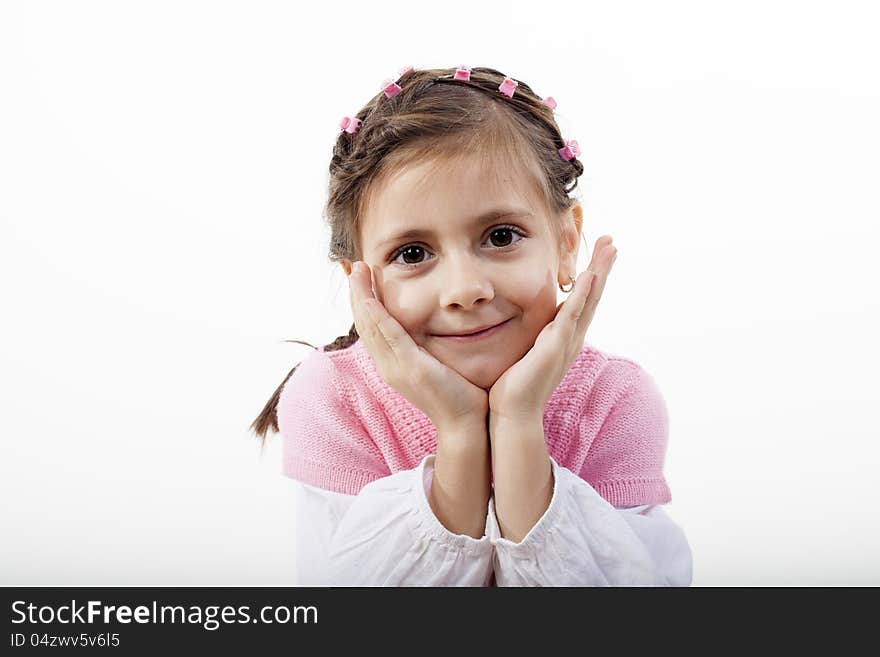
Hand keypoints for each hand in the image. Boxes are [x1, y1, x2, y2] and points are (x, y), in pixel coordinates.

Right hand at [348, 261, 488, 432]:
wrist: (467, 425)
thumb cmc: (461, 395)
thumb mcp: (439, 365)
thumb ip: (431, 347)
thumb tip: (438, 327)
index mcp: (393, 364)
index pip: (372, 328)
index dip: (364, 302)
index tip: (362, 278)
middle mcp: (388, 366)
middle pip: (365, 323)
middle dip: (358, 293)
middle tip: (354, 267)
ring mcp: (396, 368)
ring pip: (370, 325)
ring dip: (361, 296)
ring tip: (357, 270)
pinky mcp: (410, 367)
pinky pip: (387, 335)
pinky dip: (375, 313)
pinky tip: (367, 296)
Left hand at [488, 236, 617, 421]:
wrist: (512, 415)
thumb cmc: (512, 388)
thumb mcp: (523, 352)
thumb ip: (528, 337)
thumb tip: (517, 323)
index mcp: (563, 338)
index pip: (581, 301)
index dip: (591, 277)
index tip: (597, 253)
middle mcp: (571, 338)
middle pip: (593, 296)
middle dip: (602, 267)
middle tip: (611, 241)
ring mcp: (566, 342)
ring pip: (588, 300)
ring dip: (599, 272)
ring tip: (609, 247)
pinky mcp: (554, 347)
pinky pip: (570, 316)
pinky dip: (581, 295)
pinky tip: (588, 275)